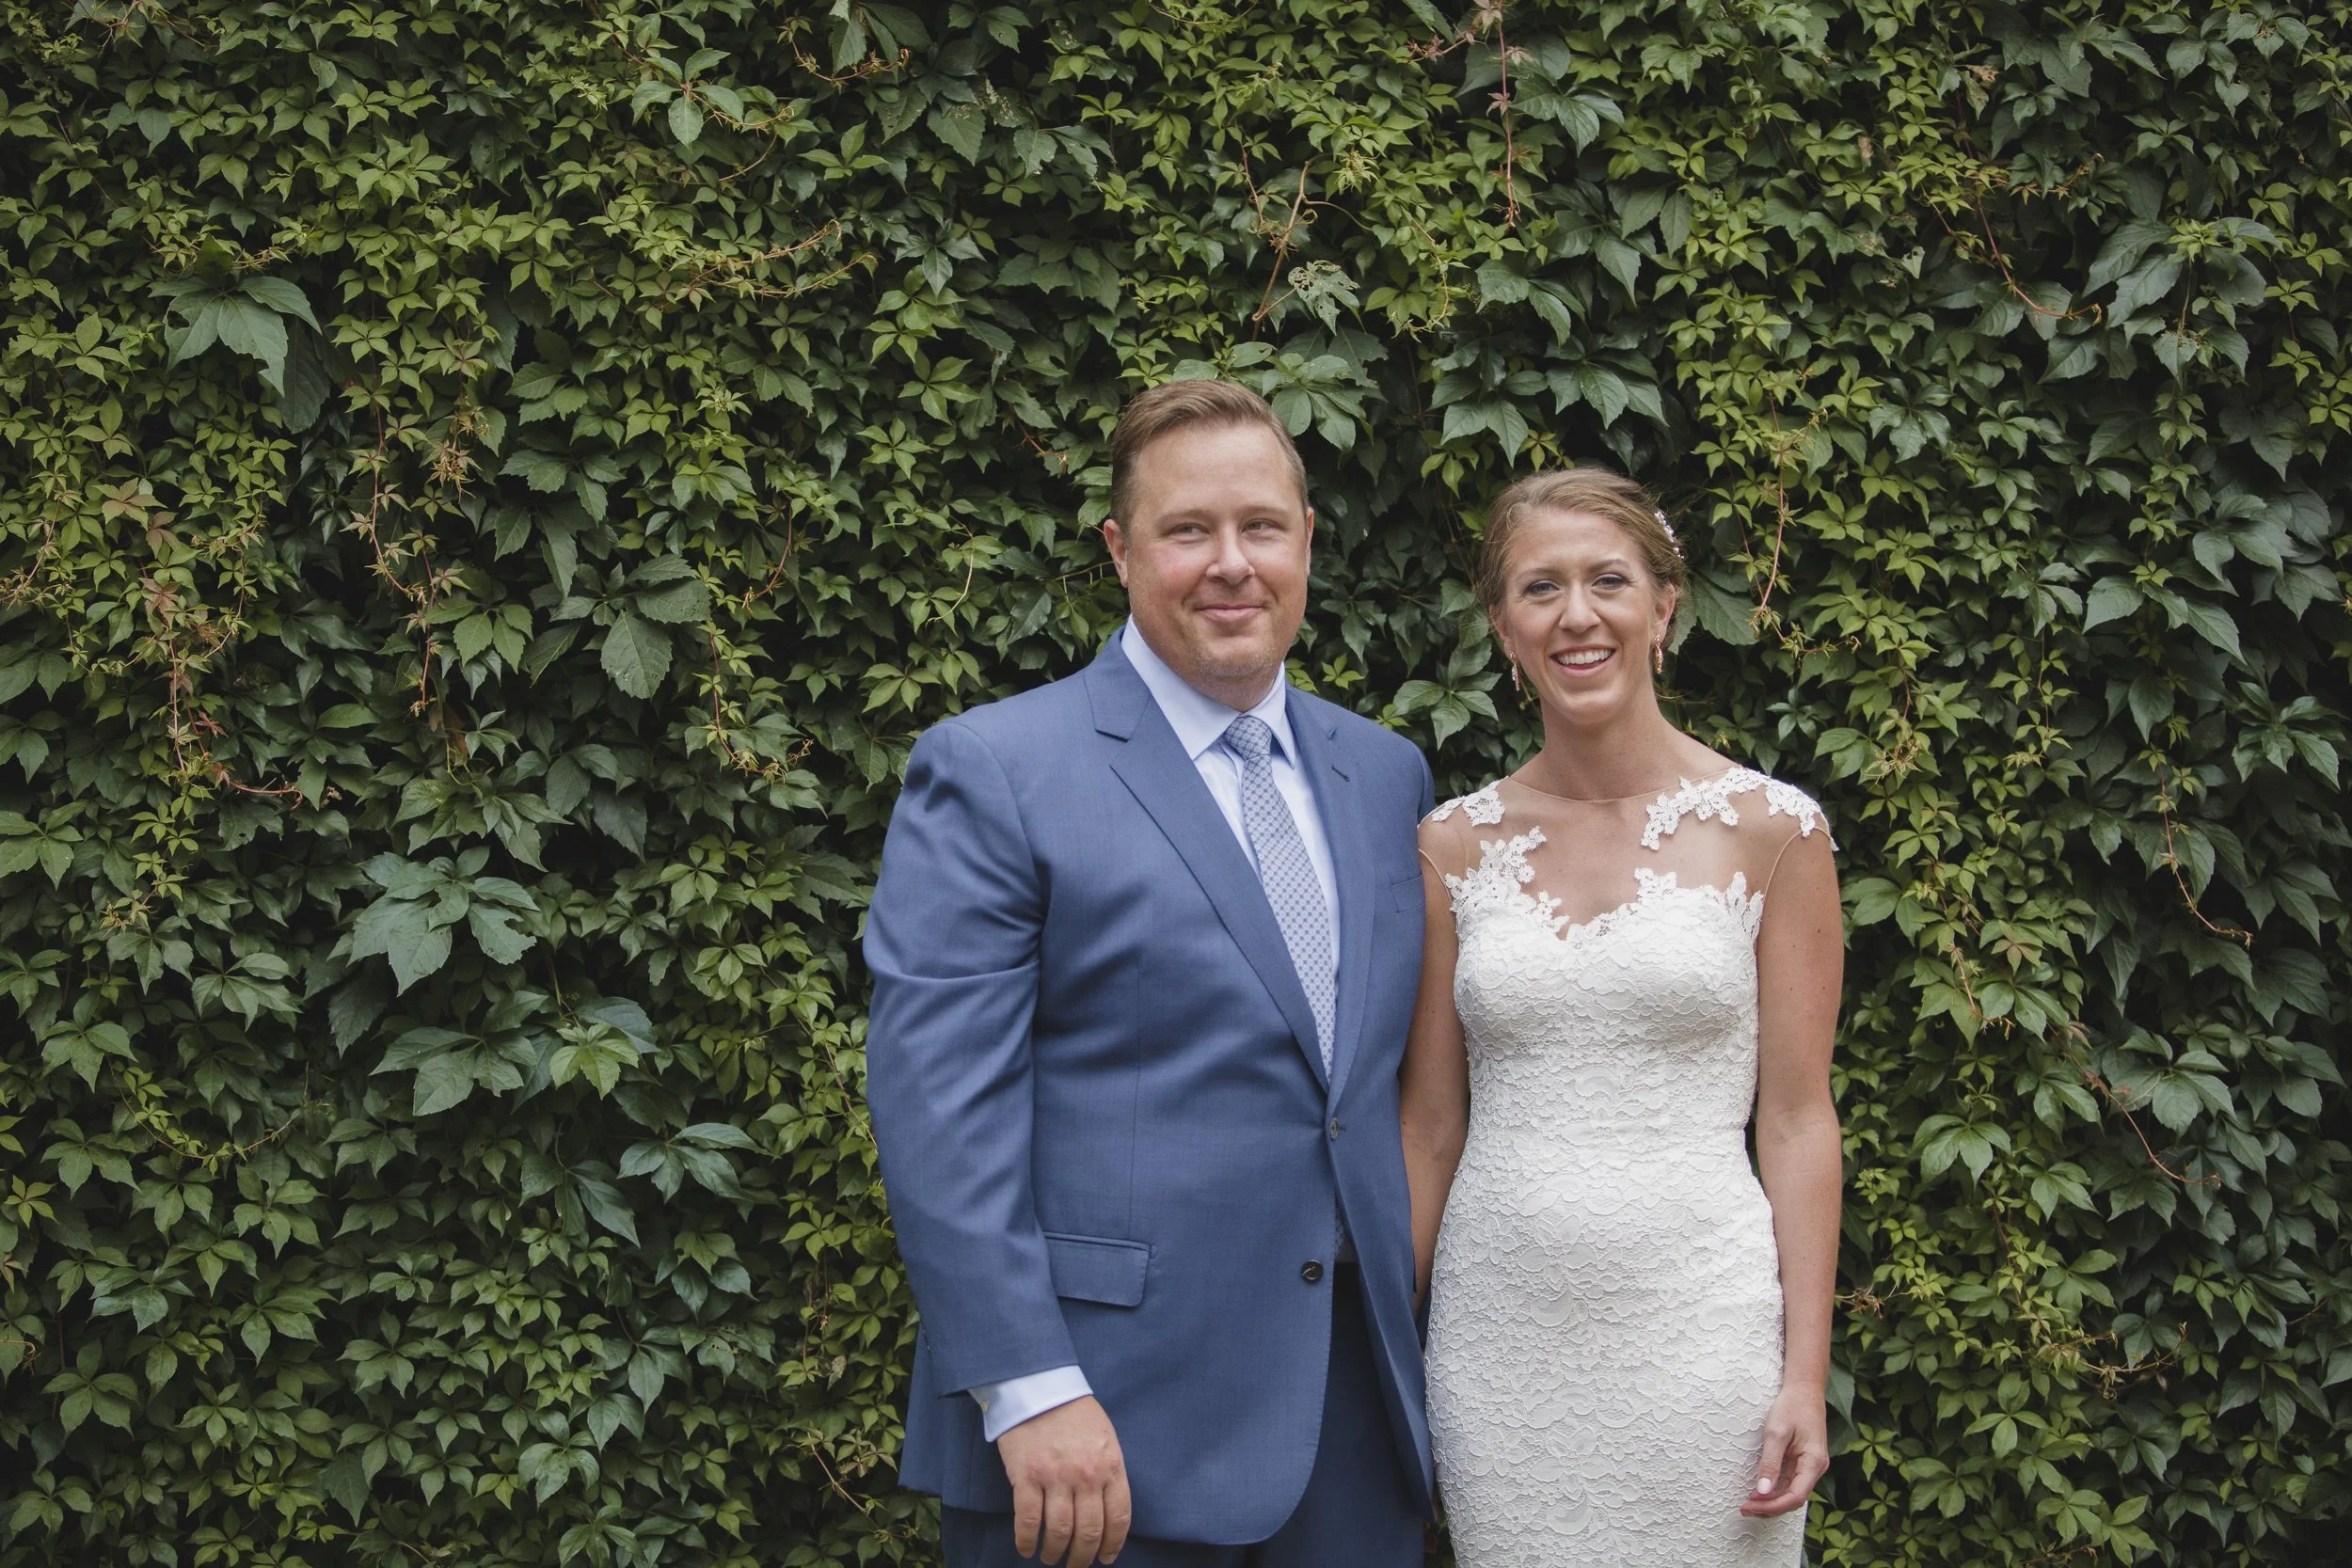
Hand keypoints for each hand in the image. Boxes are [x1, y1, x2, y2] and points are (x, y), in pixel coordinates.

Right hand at [996, 1396, 1131, 1564]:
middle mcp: (1086, 1476)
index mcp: (1111, 1466)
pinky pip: (1028, 1520)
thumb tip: (1107, 1512)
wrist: (1040, 1387)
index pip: (1118, 1518)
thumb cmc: (1074, 1413)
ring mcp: (1055, 1477)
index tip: (1106, 1558)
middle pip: (1089, 1532)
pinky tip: (1027, 1548)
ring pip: (1060, 1532)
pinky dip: (1027, 1540)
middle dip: (1083, 1557)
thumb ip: (1109, 1473)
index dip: (1112, 1545)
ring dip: (1055, 1553)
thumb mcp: (1106, 1439)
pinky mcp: (1027, 1476)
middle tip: (1077, 1566)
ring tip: (1051, 1558)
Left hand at [1742, 1383, 1827, 1516]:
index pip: (1795, 1496)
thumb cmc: (1792, 1406)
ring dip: (1771, 1500)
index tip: (1751, 1505)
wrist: (1805, 1388)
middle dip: (1770, 1507)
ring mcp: (1810, 1465)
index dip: (1773, 1505)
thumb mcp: (1777, 1432)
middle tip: (1745, 1508)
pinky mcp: (1803, 1461)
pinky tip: (1760, 1491)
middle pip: (1794, 1498)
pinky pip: (1790, 1481)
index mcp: (1814, 1463)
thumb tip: (1762, 1491)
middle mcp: (1815, 1468)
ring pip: (1792, 1492)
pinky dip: (1775, 1489)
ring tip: (1749, 1504)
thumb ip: (1770, 1463)